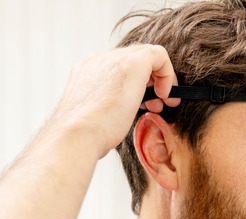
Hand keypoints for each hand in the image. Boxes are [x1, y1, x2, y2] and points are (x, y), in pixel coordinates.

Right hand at [50, 44, 180, 157]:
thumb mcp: (94, 116)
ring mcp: (113, 59)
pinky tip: (165, 95)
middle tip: (155, 106)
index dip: (135, 85)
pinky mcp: (132, 63)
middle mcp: (98, 61)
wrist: (78, 136)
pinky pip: (159, 55)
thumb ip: (107, 105)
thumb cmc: (86, 136)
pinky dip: (167, 74)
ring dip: (158, 80)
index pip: (117, 69)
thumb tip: (120, 111)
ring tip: (160, 105)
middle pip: (132, 60)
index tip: (143, 104)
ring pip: (145, 56)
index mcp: (87, 72)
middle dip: (148, 83)